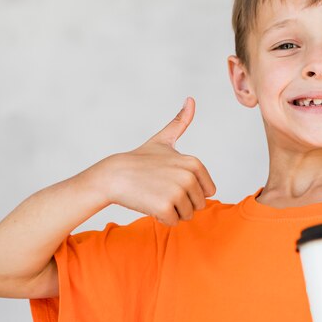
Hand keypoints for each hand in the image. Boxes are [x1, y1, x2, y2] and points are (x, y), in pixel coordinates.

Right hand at [94, 97, 215, 225]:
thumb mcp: (163, 140)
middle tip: (161, 189)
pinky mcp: (166, 206)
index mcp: (195, 163)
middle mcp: (189, 176)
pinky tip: (149, 204)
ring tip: (155, 195)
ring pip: (187, 215)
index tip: (171, 181)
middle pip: (199, 205)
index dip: (190, 191)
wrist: (113, 175)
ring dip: (172, 211)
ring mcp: (178, 191)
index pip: (207, 191)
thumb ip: (180, 122)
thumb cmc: (140, 160)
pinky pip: (174, 222)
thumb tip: (190, 99)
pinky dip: (162, 219)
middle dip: (182, 203)